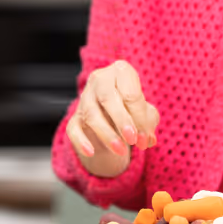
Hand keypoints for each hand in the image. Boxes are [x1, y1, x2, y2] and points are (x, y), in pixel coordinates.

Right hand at [65, 60, 159, 178]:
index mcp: (121, 71)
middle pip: (108, 98)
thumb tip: (147, 139)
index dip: (140, 118)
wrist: (114, 114)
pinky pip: (73, 128)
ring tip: (121, 150)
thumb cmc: (132, 108)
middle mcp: (100, 80)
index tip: (145, 139)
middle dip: (122, 121)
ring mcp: (85, 98)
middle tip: (133, 140)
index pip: (130, 93)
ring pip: (91, 114)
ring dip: (107, 134)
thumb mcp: (146, 111)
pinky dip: (80, 141)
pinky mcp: (74, 117)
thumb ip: (149, 122)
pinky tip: (90, 152)